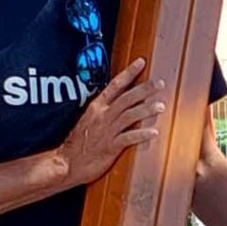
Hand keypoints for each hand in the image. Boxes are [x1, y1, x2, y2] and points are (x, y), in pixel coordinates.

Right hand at [56, 59, 165, 186]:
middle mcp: (103, 116)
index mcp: (96, 108)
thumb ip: (103, 112)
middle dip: (144, 89)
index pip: (115, 85)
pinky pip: (128, 138)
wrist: (66, 163)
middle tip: (160, 83)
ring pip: (129, 115)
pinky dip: (141, 134)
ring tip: (161, 106)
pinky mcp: (110, 147)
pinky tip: (154, 132)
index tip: (141, 62)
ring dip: (146, 110)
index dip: (129, 73)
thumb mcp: (88, 121)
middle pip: (126, 98)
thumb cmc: (77, 144)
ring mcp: (107, 131)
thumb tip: (118, 104)